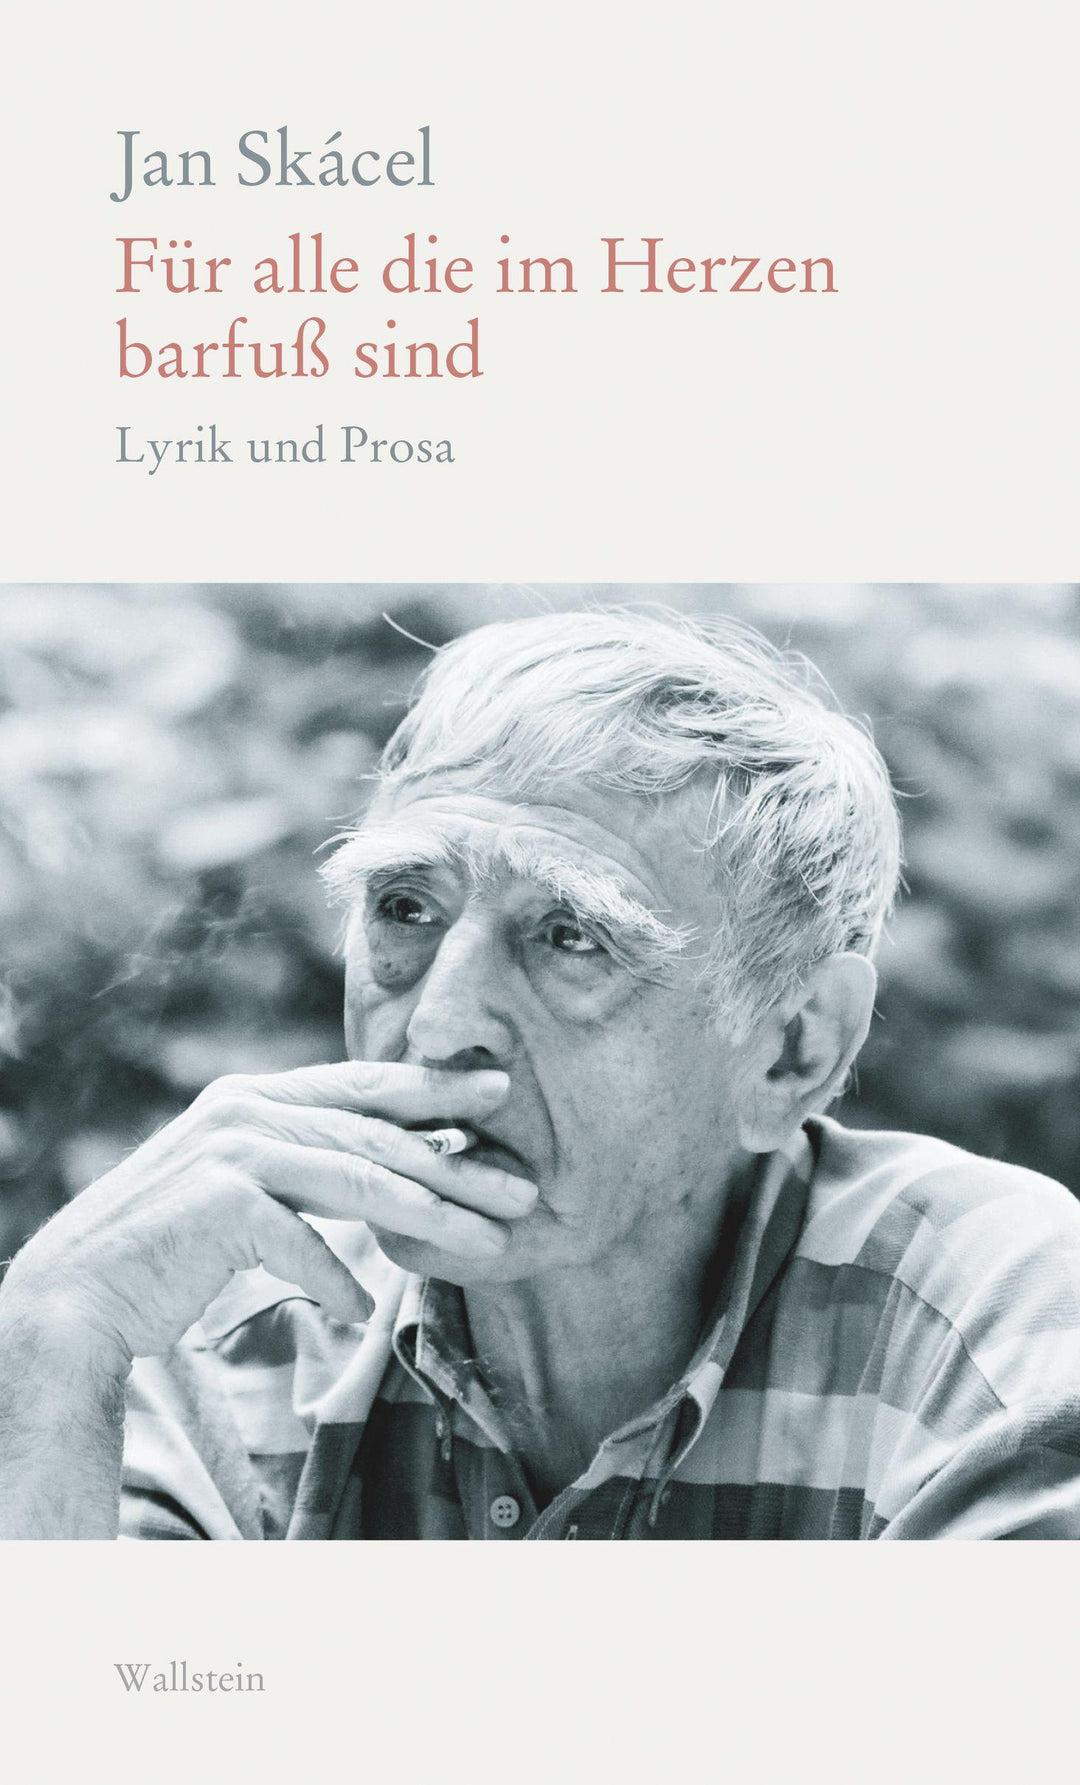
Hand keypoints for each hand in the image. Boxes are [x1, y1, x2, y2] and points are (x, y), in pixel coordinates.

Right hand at [1, 1060, 531, 1376]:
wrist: (77, 1294)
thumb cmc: (169, 1247)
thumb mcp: (242, 1184)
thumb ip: (303, 1162)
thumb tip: (391, 1169)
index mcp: (257, 1096)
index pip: (364, 1087)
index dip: (435, 1090)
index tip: (500, 1095)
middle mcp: (246, 1111)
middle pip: (377, 1134)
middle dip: (459, 1162)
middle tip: (523, 1187)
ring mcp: (231, 1152)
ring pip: (360, 1178)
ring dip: (433, 1217)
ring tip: (490, 1245)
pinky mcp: (218, 1203)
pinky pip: (303, 1243)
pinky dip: (338, 1281)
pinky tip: (364, 1312)